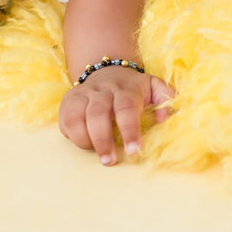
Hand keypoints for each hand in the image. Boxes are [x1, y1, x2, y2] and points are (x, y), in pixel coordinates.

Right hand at [58, 66, 175, 164]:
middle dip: (103, 140)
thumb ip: (165, 99)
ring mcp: (83, 94)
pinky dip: (72, 135)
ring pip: (78, 117)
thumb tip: (166, 119)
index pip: (126, 108)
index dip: (129, 130)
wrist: (107, 70)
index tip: (134, 151)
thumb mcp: (154, 87)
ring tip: (97, 156)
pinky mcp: (69, 101)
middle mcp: (102, 90)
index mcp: (126, 89)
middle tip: (110, 161)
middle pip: (98, 114)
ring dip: (85, 140)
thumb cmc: (134, 88)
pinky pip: (65, 120)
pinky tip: (84, 143)